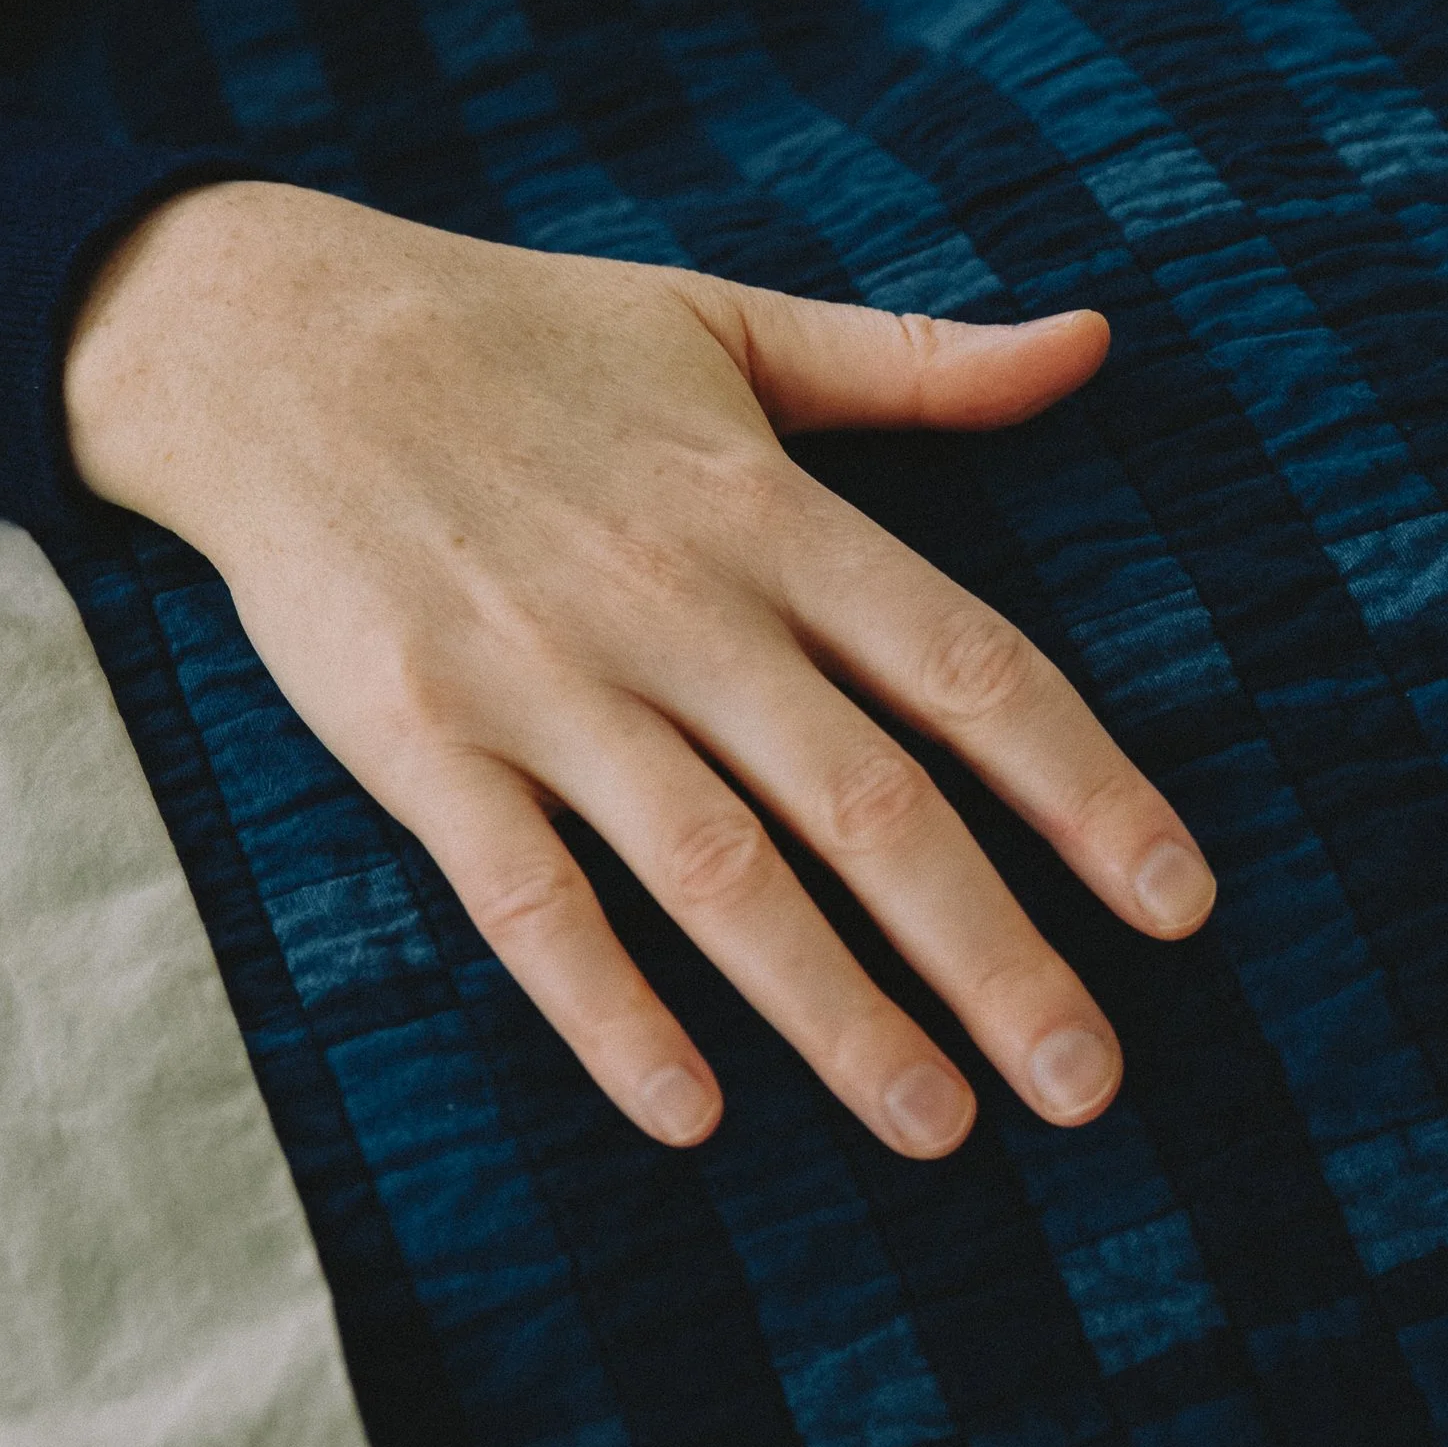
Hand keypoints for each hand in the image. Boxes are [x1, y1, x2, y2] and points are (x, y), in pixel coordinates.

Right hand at [65, 181, 1213, 1156]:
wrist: (267, 336)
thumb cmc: (522, 336)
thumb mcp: (728, 319)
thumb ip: (918, 364)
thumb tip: (1099, 341)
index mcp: (767, 508)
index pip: (965, 666)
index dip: (1084, 788)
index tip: (1180, 903)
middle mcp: (673, 603)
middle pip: (865, 798)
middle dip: (989, 948)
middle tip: (1090, 1082)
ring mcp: (542, 679)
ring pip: (715, 869)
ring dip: (831, 1008)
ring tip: (938, 1127)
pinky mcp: (419, 740)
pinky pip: (526, 897)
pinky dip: (607, 1006)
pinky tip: (690, 1113)